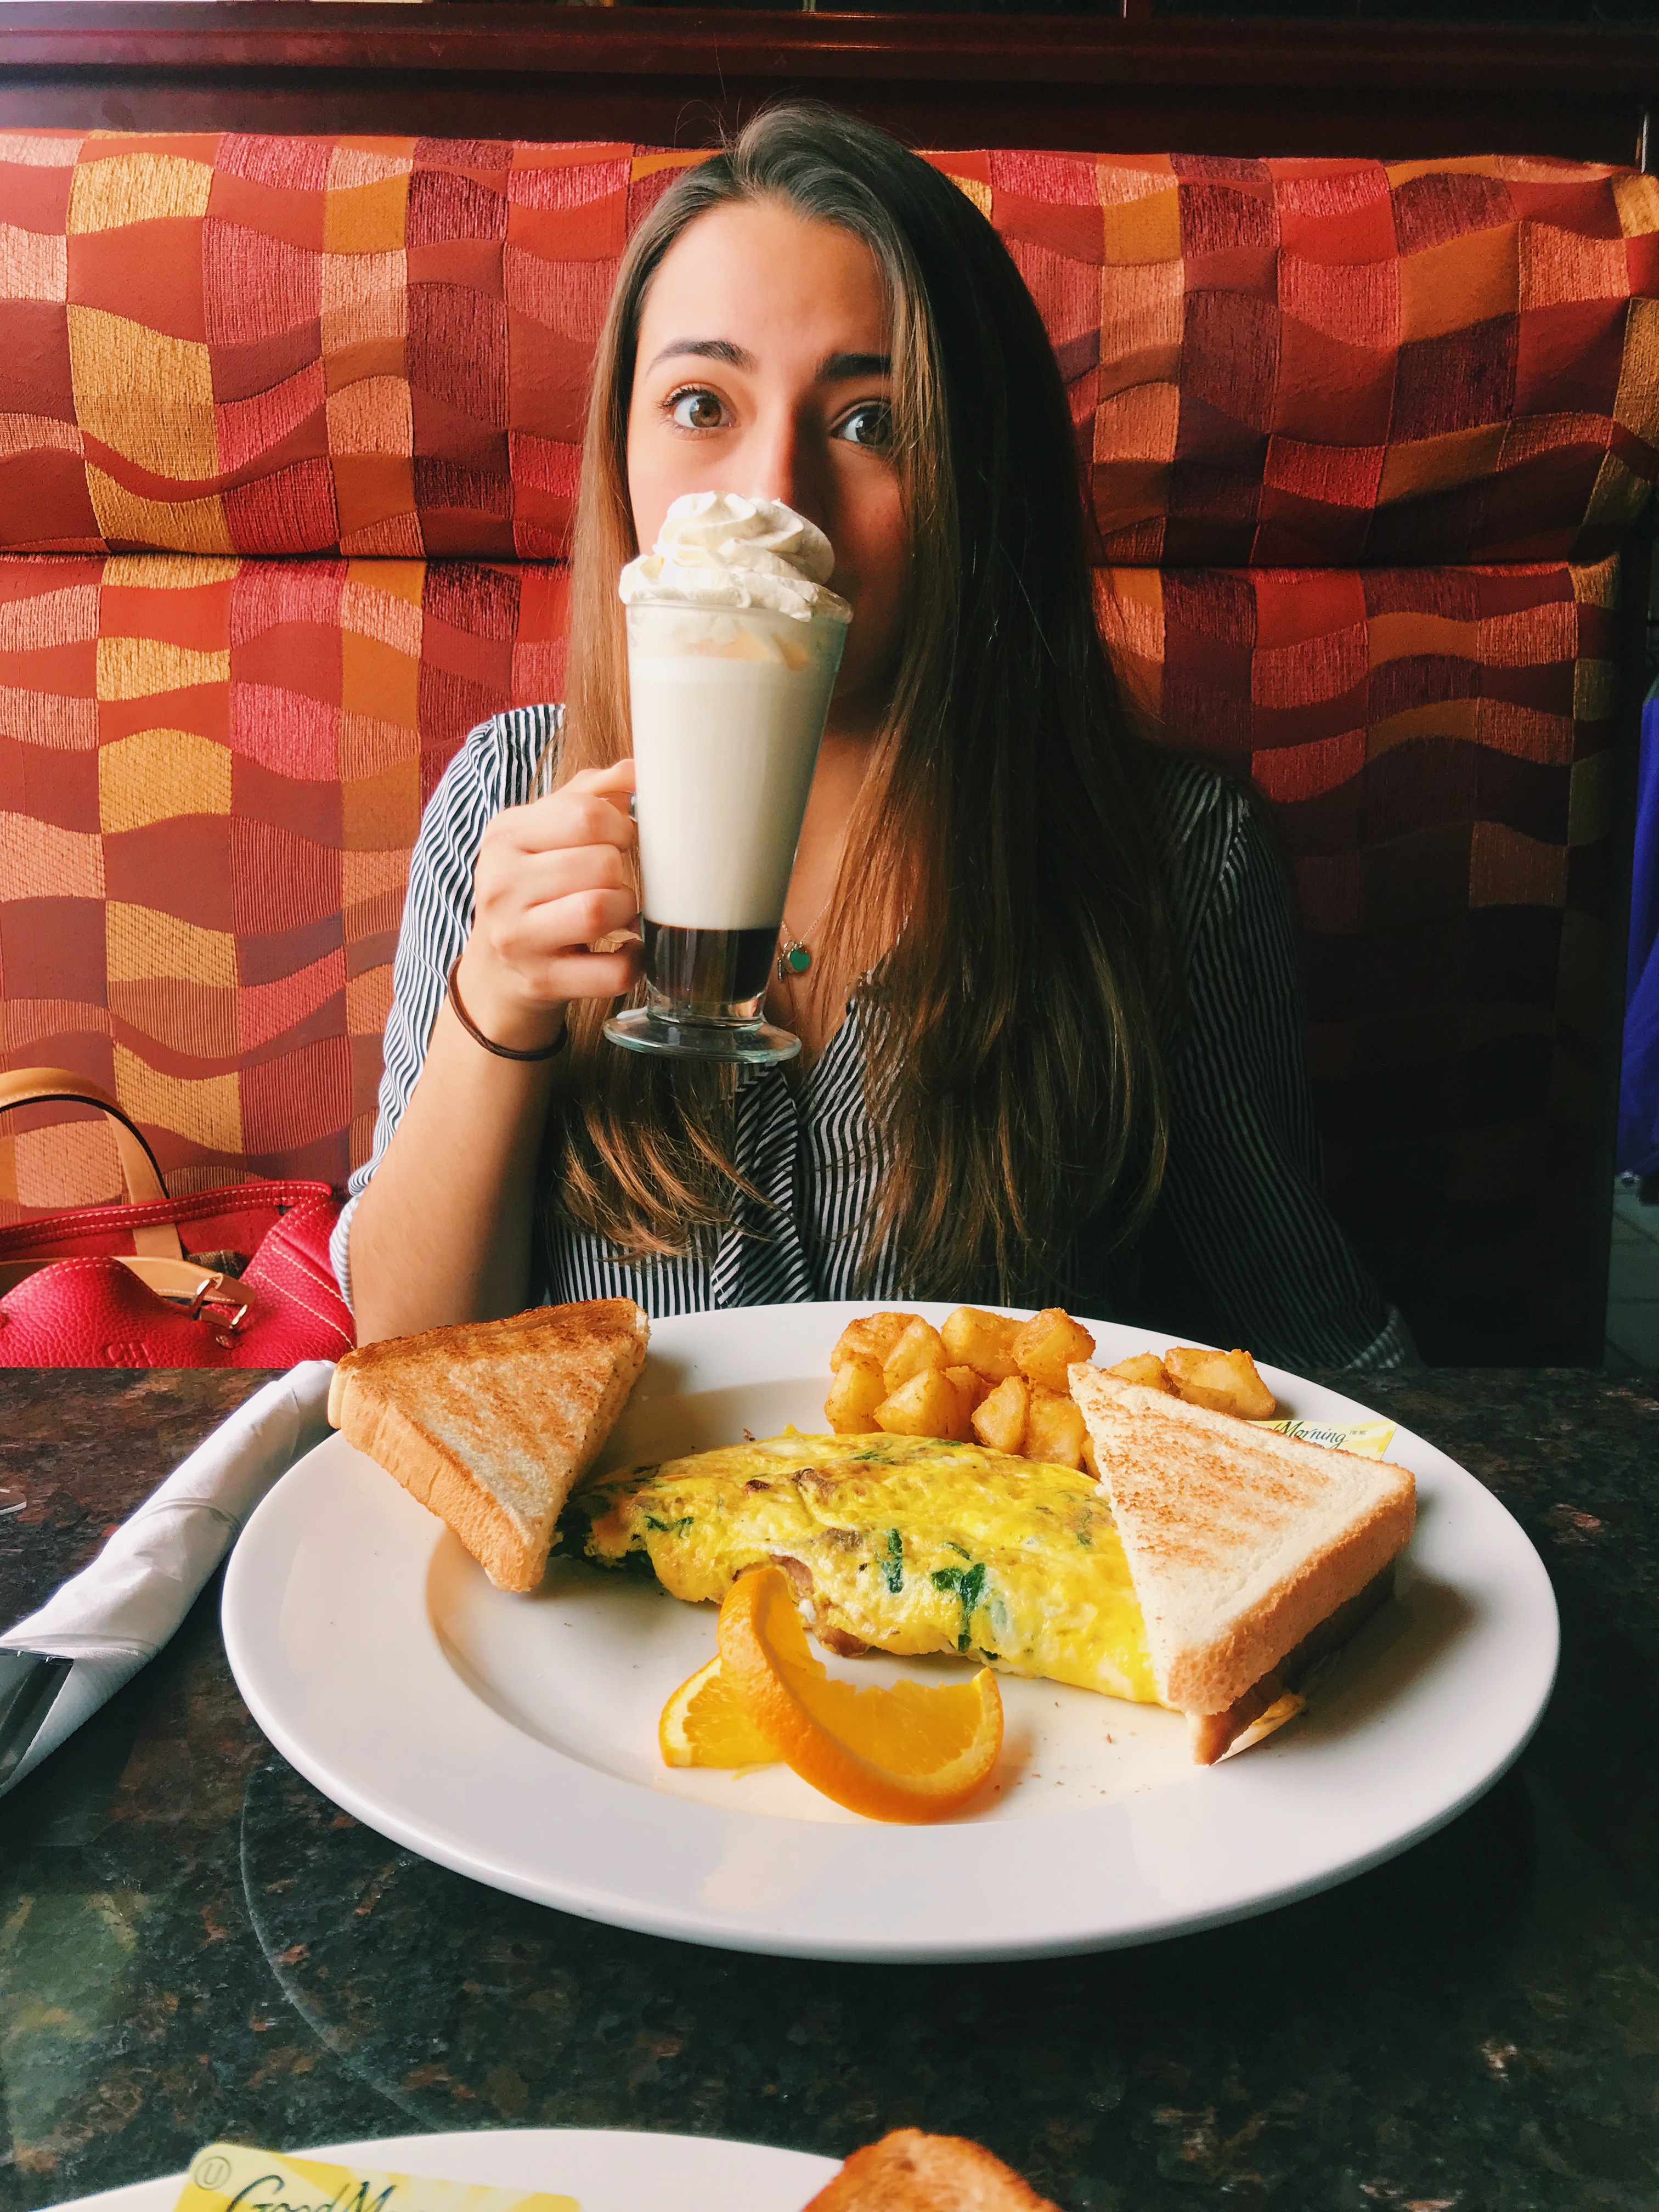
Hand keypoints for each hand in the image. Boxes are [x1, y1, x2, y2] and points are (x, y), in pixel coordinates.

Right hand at [456, 760, 640, 1051]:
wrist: (497, 970)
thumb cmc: (533, 888)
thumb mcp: (545, 832)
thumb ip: (589, 794)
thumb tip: (637, 769)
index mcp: (506, 835)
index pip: (584, 815)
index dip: (622, 825)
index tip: (623, 838)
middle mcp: (501, 884)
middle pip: (601, 864)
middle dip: (625, 871)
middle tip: (618, 880)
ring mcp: (517, 938)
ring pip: (602, 911)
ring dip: (627, 910)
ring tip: (620, 910)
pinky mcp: (541, 982)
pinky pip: (612, 971)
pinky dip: (633, 961)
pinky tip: (626, 949)